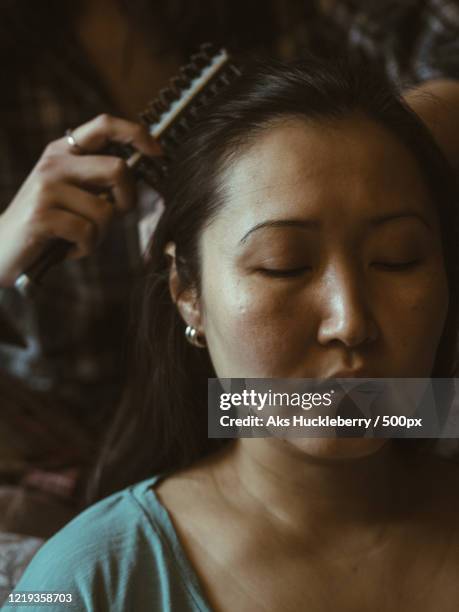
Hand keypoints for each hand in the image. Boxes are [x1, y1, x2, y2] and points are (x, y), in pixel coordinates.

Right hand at [0, 114, 159, 286]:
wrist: (0, 249)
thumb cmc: (48, 223)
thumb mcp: (72, 193)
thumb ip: (98, 180)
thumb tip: (137, 174)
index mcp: (64, 151)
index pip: (104, 125)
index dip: (136, 133)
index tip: (158, 152)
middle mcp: (55, 163)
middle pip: (118, 170)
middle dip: (127, 201)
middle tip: (115, 216)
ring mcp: (46, 187)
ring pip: (105, 211)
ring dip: (101, 234)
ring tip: (80, 239)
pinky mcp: (41, 216)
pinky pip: (88, 233)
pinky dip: (85, 249)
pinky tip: (67, 249)